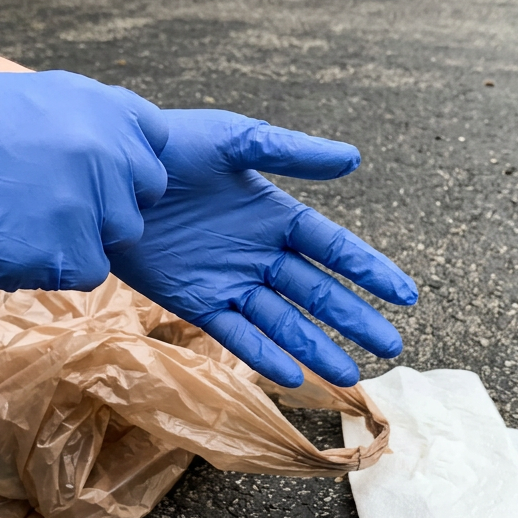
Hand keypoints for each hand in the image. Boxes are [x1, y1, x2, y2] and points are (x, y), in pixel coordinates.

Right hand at [0, 70, 167, 290]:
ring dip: (78, 239)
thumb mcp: (23, 98)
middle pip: (140, 199)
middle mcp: (105, 149)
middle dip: (104, 207)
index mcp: (97, 105)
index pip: (152, 143)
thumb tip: (115, 149)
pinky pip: (86, 272)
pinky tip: (9, 244)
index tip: (90, 174)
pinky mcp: (68, 251)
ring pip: (115, 238)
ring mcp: (90, 202)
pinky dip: (53, 268)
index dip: (125, 166)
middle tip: (45, 204)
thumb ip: (81, 121)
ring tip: (18, 221)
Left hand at [109, 109, 417, 387]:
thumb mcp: (234, 141)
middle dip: (354, 320)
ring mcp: (229, 280)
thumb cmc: (172, 148)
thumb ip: (290, 152)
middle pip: (317, 293)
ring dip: (315, 348)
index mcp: (276, 215)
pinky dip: (263, 354)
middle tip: (391, 348)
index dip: (370, 271)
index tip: (405, 296)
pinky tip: (291, 376)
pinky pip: (236, 333)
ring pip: (283, 322)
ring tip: (349, 376)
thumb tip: (353, 158)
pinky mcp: (195, 301)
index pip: (334, 249)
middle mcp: (260, 253)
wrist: (111, 173)